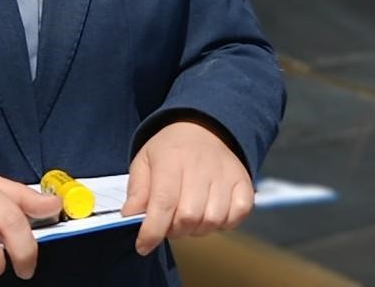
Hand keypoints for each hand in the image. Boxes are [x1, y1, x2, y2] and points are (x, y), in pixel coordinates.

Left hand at [120, 118, 253, 256]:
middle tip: (169, 223)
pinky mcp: (243, 181)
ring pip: (213, 220)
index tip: (143, 245)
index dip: (152, 231)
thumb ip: (137, 190)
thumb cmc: (170, 151)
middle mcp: (201, 165)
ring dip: (198, 228)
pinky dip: (225, 222)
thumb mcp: (144, 162)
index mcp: (172, 158)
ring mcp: (225, 173)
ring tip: (190, 216)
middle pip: (188, 217)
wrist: (203, 128)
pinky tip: (211, 212)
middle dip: (174, 230)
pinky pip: (238, 214)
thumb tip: (131, 216)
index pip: (163, 203)